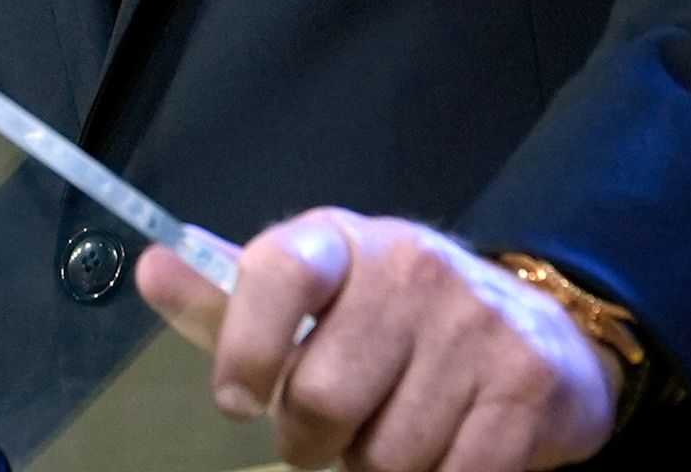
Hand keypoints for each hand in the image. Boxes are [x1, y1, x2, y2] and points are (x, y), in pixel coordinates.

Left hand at [136, 208, 618, 470]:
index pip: (279, 270)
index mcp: (344, 241)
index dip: (248, 344)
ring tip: (403, 431)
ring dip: (383, 469)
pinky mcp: (525, 384)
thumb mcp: (316, 299)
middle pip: (323, 398)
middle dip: (319, 441)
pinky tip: (451, 449)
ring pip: (387, 457)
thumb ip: (229, 303)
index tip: (240, 402)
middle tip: (340, 429)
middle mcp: (412, 265)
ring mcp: (475, 322)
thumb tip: (150, 268)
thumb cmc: (396, 323)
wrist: (540, 334)